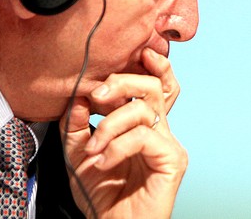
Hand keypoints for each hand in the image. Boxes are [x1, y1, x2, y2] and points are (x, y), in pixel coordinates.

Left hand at [60, 48, 187, 218]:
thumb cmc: (102, 195)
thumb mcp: (79, 154)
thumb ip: (78, 126)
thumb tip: (78, 97)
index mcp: (143, 125)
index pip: (156, 86)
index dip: (152, 66)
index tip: (134, 55)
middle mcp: (159, 129)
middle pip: (154, 86)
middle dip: (124, 81)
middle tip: (96, 95)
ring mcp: (168, 143)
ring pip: (145, 108)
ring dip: (111, 124)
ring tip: (93, 148)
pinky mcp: (172, 159)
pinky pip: (143, 137)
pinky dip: (117, 146)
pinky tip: (103, 161)